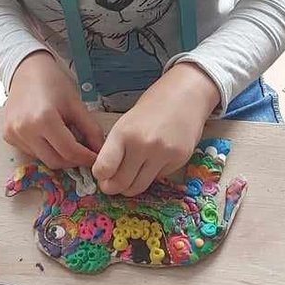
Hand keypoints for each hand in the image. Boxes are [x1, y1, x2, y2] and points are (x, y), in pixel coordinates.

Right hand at [4, 52, 103, 168]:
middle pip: (55, 161)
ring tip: (66, 139)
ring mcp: (13, 134)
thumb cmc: (53, 82)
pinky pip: (31, 152)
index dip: (86, 158)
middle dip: (73, 161)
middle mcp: (25, 130)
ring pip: (43, 159)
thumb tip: (101, 152)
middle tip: (84, 152)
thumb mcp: (76, 103)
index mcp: (43, 119)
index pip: (69, 151)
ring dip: (58, 155)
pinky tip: (49, 135)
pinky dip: (44, 149)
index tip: (96, 158)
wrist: (26, 69)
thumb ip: (90, 129)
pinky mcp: (7, 136)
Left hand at [92, 63, 219, 196]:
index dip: (100, 176)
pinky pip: (158, 178)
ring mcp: (162, 154)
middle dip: (113, 188)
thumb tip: (105, 176)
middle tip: (112, 185)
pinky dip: (152, 174)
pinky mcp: (179, 160)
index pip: (104, 168)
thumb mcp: (126, 122)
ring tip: (130, 177)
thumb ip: (115, 148)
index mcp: (124, 132)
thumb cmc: (152, 108)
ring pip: (139, 187)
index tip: (101, 175)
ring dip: (130, 187)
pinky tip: (155, 160)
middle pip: (121, 184)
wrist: (185, 97)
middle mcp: (142, 145)